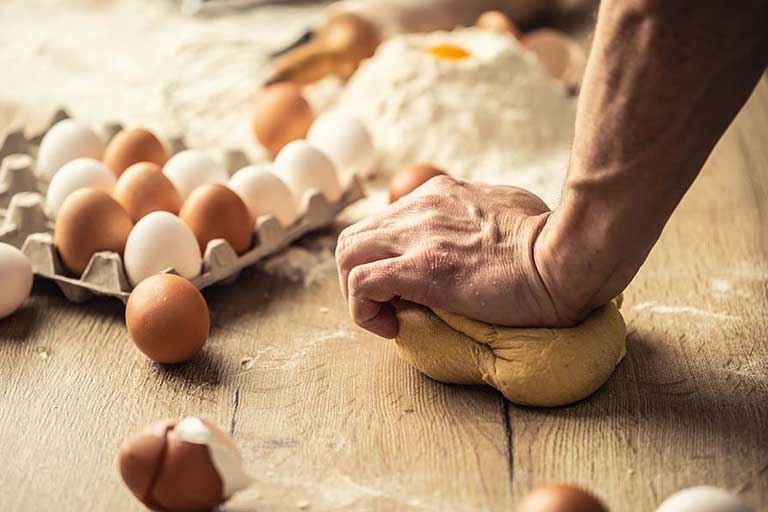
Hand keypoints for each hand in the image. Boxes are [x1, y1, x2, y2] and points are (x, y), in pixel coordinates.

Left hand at [336, 176, 582, 337]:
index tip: (405, 287)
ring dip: (355, 292)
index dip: (384, 257)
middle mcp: (421, 208)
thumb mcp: (511, 208)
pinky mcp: (420, 268)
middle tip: (388, 306)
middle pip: (355, 235)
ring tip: (388, 318)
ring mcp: (418, 236)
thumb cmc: (552, 242)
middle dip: (358, 274)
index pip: (385, 221)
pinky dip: (363, 310)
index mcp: (440, 194)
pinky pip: (361, 284)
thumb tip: (484, 232)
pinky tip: (391, 326)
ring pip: (347, 255)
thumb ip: (484, 215)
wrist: (568, 257)